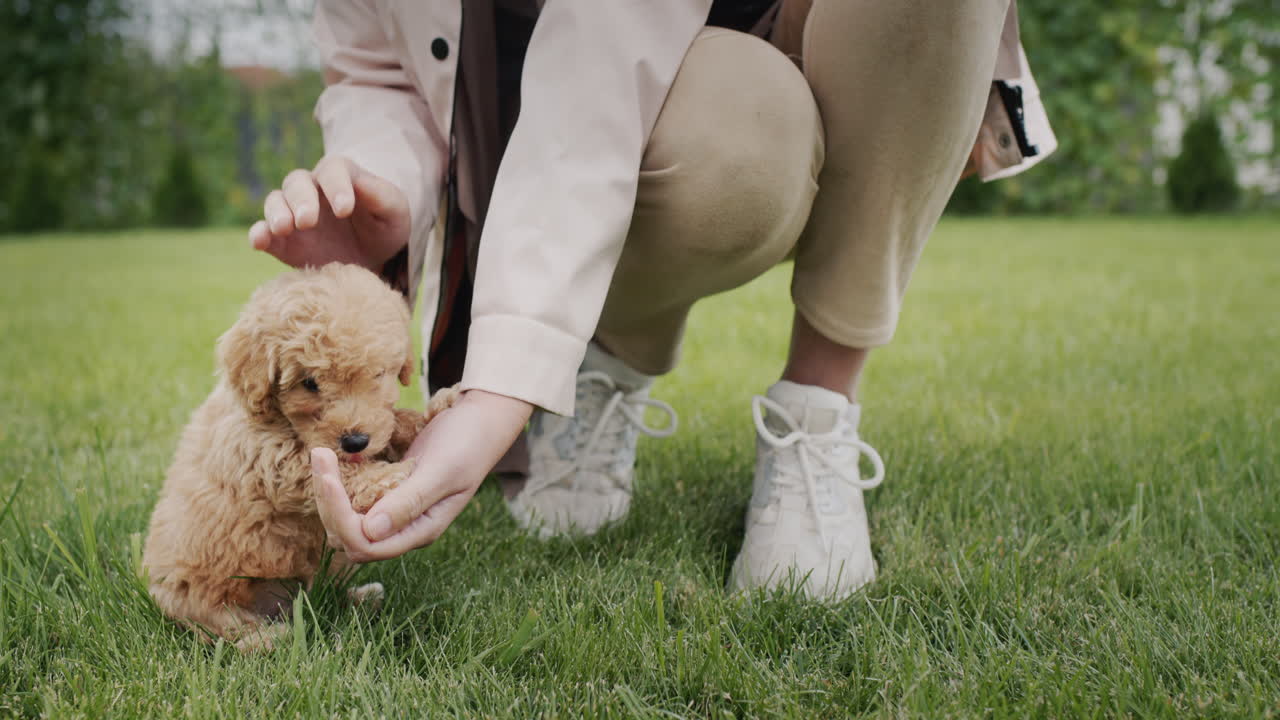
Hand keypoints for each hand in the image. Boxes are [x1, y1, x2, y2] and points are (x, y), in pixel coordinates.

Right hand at [249, 156, 410, 271]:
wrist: (373, 256)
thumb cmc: (384, 226)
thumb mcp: (394, 211)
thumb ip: (381, 196)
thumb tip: (361, 183)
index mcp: (341, 176)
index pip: (334, 170)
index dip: (337, 186)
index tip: (346, 210)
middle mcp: (312, 190)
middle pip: (297, 182)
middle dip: (301, 200)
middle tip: (308, 220)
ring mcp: (294, 214)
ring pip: (275, 202)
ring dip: (276, 213)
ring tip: (283, 228)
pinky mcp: (283, 241)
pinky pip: (264, 232)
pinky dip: (258, 234)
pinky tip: (259, 241)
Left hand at [312, 390, 532, 562]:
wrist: (482, 418)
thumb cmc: (468, 443)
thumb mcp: (441, 471)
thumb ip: (409, 502)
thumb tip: (371, 531)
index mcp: (421, 530)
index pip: (366, 544)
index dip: (340, 517)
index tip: (329, 477)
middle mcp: (404, 527)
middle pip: (349, 536)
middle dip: (328, 502)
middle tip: (320, 456)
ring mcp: (396, 509)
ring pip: (347, 519)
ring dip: (329, 492)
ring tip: (322, 455)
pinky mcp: (389, 490)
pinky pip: (354, 499)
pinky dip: (340, 483)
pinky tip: (335, 459)